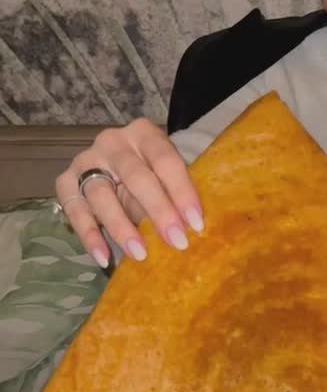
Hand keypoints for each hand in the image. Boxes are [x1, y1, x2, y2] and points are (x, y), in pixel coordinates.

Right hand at [54, 120, 202, 267]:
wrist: (116, 169)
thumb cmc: (151, 176)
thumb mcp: (165, 178)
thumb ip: (172, 197)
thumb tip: (186, 232)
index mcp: (144, 134)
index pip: (165, 160)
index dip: (182, 192)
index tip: (196, 224)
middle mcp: (112, 142)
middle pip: (135, 176)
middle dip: (158, 210)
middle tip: (176, 241)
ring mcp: (86, 160)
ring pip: (100, 194)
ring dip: (121, 226)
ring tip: (140, 254)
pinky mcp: (65, 182)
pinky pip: (74, 211)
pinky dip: (89, 236)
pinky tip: (104, 257)